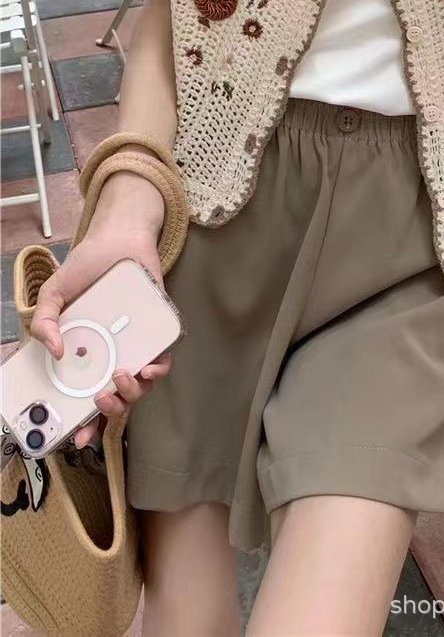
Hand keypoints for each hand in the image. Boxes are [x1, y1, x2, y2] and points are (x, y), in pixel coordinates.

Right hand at [29, 172, 171, 448]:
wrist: (118, 239)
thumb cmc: (87, 267)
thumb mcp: (54, 294)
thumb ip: (44, 320)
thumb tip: (55, 350)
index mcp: (87, 355)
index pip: (85, 398)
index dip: (84, 423)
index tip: (77, 439)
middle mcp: (113, 355)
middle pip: (116, 399)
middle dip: (109, 412)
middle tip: (98, 402)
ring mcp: (137, 345)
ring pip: (141, 385)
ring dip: (132, 393)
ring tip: (120, 379)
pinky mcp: (160, 332)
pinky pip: (164, 358)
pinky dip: (158, 369)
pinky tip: (147, 367)